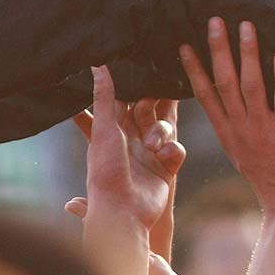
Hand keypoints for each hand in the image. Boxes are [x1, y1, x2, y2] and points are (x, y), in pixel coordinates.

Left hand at [83, 66, 184, 232]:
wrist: (124, 211)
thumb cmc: (105, 171)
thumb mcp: (104, 129)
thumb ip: (104, 97)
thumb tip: (97, 64)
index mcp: (112, 129)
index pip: (124, 100)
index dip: (135, 85)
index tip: (147, 67)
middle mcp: (131, 139)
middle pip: (149, 110)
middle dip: (154, 105)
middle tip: (156, 97)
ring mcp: (150, 153)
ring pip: (165, 127)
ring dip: (161, 132)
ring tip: (154, 146)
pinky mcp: (166, 167)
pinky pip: (177, 148)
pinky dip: (173, 150)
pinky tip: (165, 156)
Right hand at [180, 17, 274, 219]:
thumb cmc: (273, 181)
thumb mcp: (244, 154)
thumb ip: (237, 129)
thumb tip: (232, 108)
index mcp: (228, 134)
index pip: (205, 95)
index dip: (194, 69)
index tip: (185, 44)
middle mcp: (240, 130)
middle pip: (223, 83)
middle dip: (218, 50)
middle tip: (214, 19)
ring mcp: (262, 131)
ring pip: (250, 86)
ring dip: (247, 54)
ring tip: (246, 26)